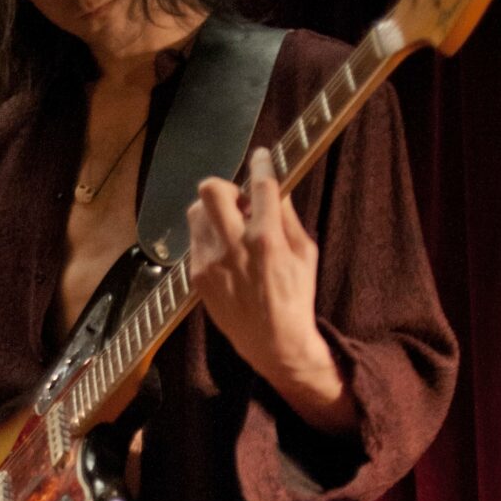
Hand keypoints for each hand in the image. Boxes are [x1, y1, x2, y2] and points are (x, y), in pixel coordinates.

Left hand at [187, 148, 352, 433]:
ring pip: (196, 211)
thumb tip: (275, 188)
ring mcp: (211, 262)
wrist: (273, 343)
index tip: (262, 157)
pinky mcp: (197, 276)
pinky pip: (195, 239)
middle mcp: (234, 247)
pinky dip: (210, 237)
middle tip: (238, 200)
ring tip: (230, 226)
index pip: (260, 186)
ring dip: (213, 211)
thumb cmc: (295, 297)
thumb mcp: (305, 254)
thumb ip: (288, 218)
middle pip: (211, 190)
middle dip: (225, 186)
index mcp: (267, 239)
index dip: (261, 164)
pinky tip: (225, 251)